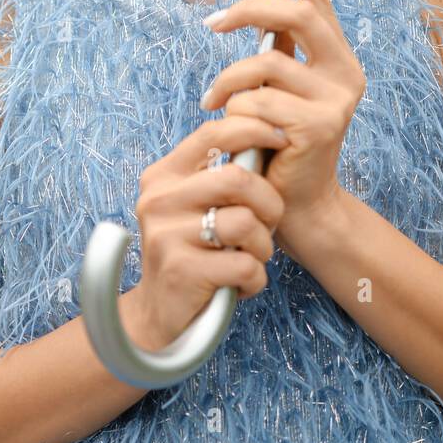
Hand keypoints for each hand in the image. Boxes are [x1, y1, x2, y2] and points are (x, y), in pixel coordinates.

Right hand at [131, 113, 288, 347]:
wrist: (160, 313)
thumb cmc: (193, 253)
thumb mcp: (195, 206)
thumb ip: (219, 176)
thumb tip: (268, 136)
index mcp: (164, 175)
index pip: (212, 133)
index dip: (254, 129)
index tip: (283, 140)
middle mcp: (159, 199)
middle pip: (237, 179)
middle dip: (269, 202)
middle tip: (270, 223)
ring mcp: (166, 235)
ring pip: (245, 223)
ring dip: (263, 246)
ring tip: (251, 258)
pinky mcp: (180, 271)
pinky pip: (244, 265)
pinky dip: (255, 279)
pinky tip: (241, 285)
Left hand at [200, 0, 366, 251]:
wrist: (296, 209)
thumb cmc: (278, 148)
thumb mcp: (277, 95)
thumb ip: (275, 57)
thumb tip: (250, 14)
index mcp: (337, 60)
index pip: (321, 0)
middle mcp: (347, 73)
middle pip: (296, 14)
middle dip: (249, 10)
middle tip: (214, 24)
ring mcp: (336, 100)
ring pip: (264, 64)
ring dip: (228, 85)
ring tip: (215, 107)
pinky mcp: (319, 126)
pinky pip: (257, 101)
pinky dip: (235, 115)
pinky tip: (237, 138)